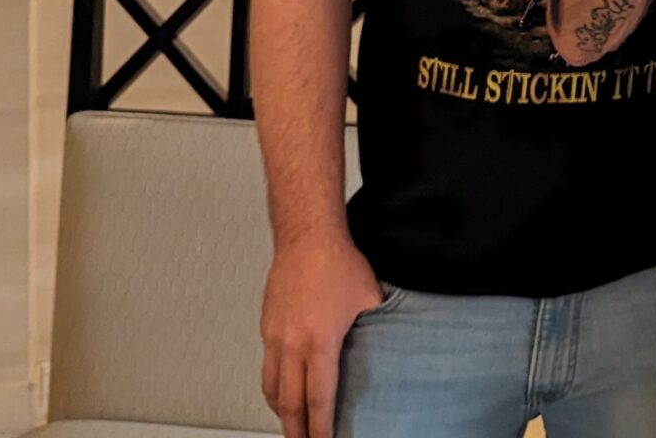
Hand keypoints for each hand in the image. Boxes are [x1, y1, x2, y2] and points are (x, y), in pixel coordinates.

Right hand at [260, 235, 381, 437]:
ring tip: (292, 427)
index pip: (319, 399)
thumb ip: (376, 328)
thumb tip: (389, 343)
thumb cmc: (336, 262)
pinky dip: (273, 388)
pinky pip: (266, 368)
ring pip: (272, 389)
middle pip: (289, 403)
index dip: (321, 428)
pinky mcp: (266, 328)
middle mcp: (292, 344)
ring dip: (282, 413)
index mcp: (320, 342)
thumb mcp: (369, 299)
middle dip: (296, 431)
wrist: (306, 237)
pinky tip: (282, 392)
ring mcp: (275, 337)